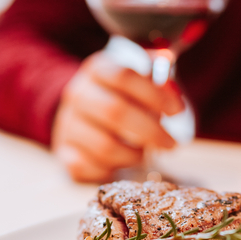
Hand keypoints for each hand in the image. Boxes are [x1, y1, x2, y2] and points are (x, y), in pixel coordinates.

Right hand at [52, 52, 183, 181]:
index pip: (124, 76)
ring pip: (104, 146)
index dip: (155, 94)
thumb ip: (160, 83)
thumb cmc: (123, 96)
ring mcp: (67, 123)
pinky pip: (87, 167)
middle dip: (151, 131)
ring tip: (145, 153)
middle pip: (115, 112)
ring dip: (133, 154)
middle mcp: (78, 94)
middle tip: (171, 144)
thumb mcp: (141, 80)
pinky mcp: (63, 151)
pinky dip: (110, 170)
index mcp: (98, 69)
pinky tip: (121, 163)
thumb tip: (174, 95)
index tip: (177, 111)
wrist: (83, 112)